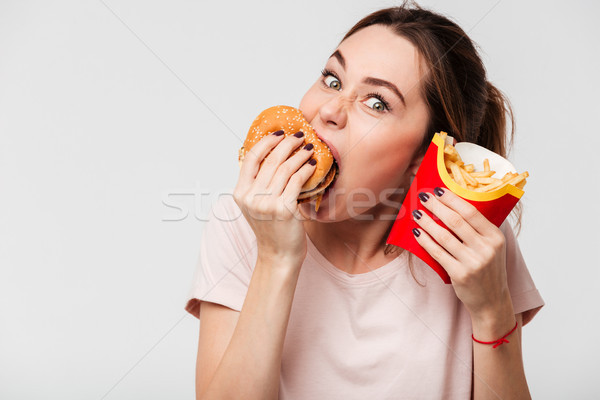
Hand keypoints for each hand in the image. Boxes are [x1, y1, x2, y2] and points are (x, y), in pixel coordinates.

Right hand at [233, 131, 315, 264]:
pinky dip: (306, 170)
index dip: (265, 142)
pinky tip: (312, 165)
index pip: (250, 158)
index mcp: (240, 193)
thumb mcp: (257, 205)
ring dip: (299, 155)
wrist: (278, 256)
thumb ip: (259, 184)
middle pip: (270, 160)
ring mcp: (266, 203)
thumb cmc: (272, 230)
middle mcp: (251, 197)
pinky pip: (296, 181)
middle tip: (299, 136)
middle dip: (287, 143)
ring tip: (309, 148)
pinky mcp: (283, 209)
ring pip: (285, 168)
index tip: (278, 133)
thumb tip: (274, 156)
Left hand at [411, 188, 511, 319]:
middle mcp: (486, 248)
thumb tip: (453, 204)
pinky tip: (417, 233)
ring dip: (427, 222)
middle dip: (436, 206)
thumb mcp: (493, 247)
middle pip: (455, 221)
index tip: (438, 190)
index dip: (452, 199)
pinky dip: (425, 241)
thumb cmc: (488, 270)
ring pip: (443, 236)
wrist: (492, 301)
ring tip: (417, 213)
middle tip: (423, 196)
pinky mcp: (460, 274)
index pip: (471, 212)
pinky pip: (438, 253)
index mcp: (495, 237)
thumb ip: (479, 229)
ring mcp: (473, 262)